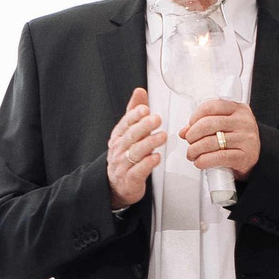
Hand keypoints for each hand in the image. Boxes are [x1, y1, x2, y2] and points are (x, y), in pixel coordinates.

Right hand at [105, 88, 165, 208]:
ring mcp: (123, 165)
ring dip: (149, 143)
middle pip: (131, 136)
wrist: (116, 186)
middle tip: (156, 119)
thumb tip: (139, 91)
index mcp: (118, 137)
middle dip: (143, 126)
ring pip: (135, 152)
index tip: (144, 108)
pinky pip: (138, 170)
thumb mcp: (127, 133)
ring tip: (162, 136)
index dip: (134, 116)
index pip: (125, 123)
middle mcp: (119, 149)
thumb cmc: (125, 157)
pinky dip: (148, 163)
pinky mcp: (130, 179)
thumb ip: (134, 113)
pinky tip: (156, 157)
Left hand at [182, 99, 260, 178]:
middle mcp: (243, 122)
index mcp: (239, 109)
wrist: (256, 158)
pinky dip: (203, 161)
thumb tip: (184, 131)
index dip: (195, 116)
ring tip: (192, 154)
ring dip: (194, 150)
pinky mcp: (245, 157)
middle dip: (192, 134)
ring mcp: (245, 139)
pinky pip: (218, 157)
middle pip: (208, 124)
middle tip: (189, 141)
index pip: (211, 106)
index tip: (190, 125)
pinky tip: (200, 162)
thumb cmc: (238, 140)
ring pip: (211, 142)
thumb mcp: (225, 126)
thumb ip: (206, 124)